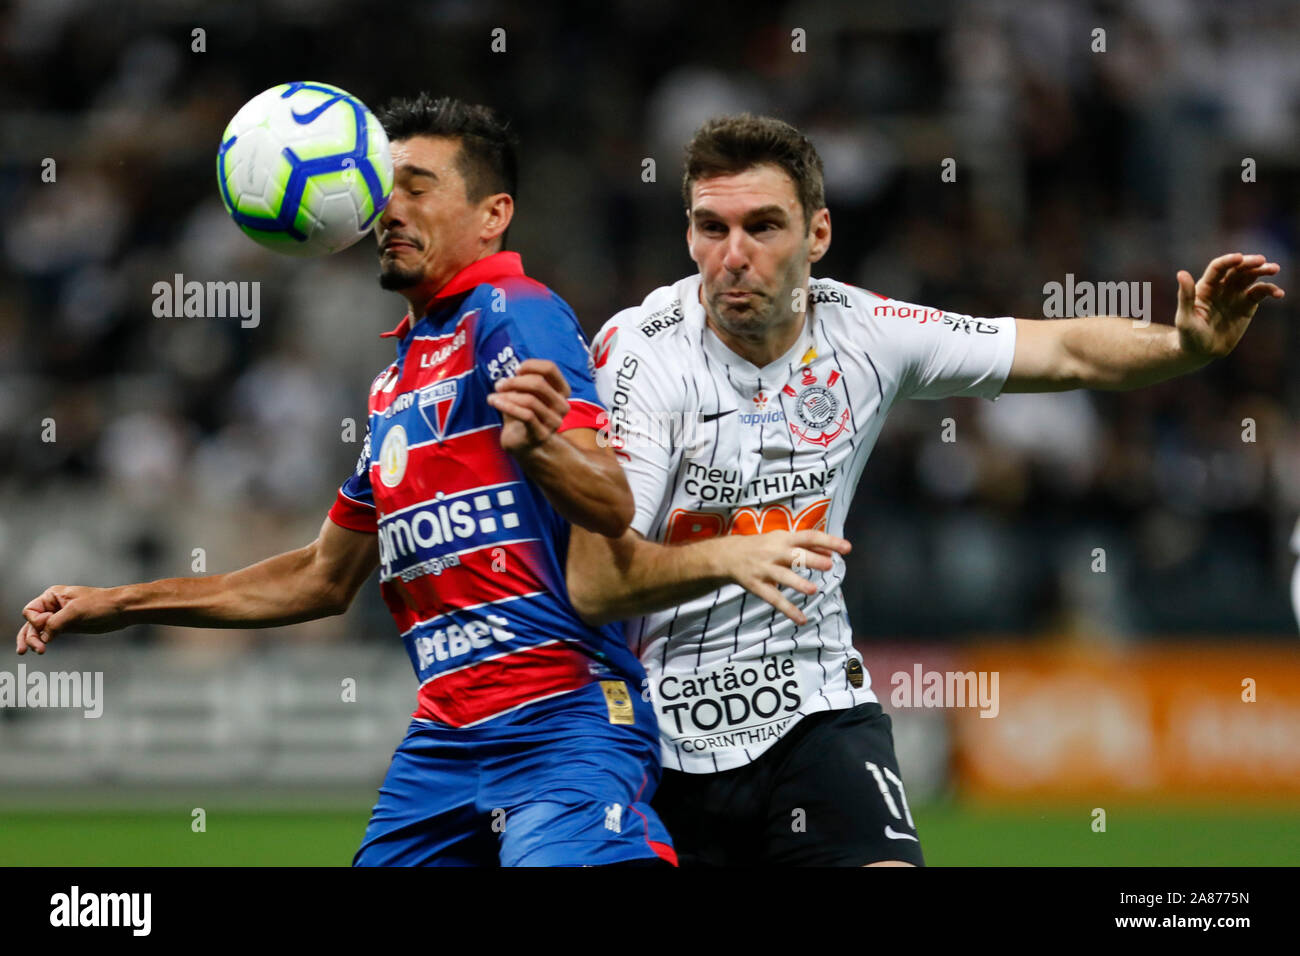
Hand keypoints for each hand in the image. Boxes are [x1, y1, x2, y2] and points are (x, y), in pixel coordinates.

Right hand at [16, 585, 124, 654]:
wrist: (122, 610)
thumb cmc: (101, 604)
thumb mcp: (76, 611)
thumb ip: (56, 623)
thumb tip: (42, 638)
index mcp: (52, 596)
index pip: (31, 611)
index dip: (37, 621)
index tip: (50, 623)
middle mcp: (53, 606)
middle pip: (32, 623)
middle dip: (29, 636)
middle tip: (34, 650)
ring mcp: (60, 617)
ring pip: (38, 630)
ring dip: (33, 641)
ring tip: (32, 652)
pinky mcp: (67, 627)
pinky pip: (49, 635)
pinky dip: (43, 642)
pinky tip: (40, 649)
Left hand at [486, 358, 570, 455]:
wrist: (522, 443)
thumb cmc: (523, 413)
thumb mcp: (524, 392)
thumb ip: (522, 380)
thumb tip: (511, 373)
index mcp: (562, 391)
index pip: (550, 368)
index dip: (530, 365)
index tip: (515, 371)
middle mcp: (562, 405)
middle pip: (539, 383)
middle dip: (515, 381)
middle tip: (499, 385)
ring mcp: (554, 421)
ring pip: (530, 400)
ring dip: (507, 395)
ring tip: (492, 396)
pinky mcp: (541, 434)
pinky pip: (525, 416)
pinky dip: (507, 406)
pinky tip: (494, 402)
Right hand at [714, 530, 851, 625]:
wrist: (728, 555)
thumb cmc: (762, 546)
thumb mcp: (782, 540)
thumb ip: (806, 547)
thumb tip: (831, 552)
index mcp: (783, 539)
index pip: (809, 537)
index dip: (828, 541)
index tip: (847, 548)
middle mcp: (774, 552)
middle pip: (794, 555)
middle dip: (812, 559)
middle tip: (829, 565)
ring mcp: (765, 570)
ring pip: (783, 577)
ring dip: (798, 583)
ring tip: (813, 590)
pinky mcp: (757, 586)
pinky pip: (774, 599)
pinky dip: (788, 610)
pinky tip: (802, 619)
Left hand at [1176, 253, 1283, 359]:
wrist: (1201, 351)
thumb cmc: (1188, 336)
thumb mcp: (1185, 318)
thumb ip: (1186, 296)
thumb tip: (1181, 273)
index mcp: (1206, 287)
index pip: (1218, 268)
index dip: (1228, 261)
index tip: (1240, 258)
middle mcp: (1222, 287)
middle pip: (1237, 269)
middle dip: (1249, 263)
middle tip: (1262, 261)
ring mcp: (1236, 295)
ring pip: (1251, 277)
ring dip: (1263, 271)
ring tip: (1274, 269)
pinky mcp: (1247, 305)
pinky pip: (1260, 293)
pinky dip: (1270, 290)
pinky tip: (1278, 293)